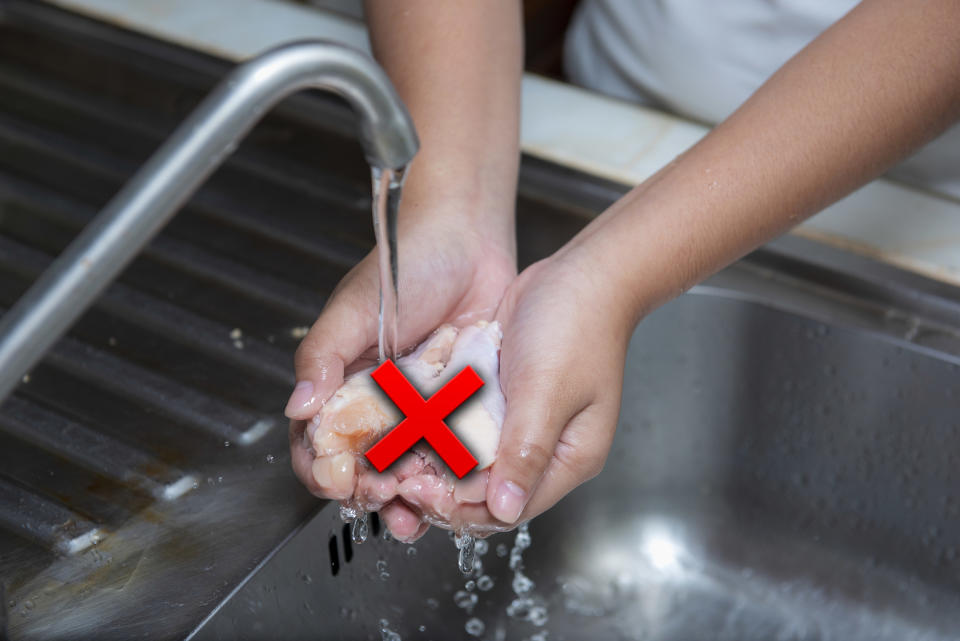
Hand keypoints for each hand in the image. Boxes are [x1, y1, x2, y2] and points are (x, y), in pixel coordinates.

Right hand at [286, 211, 514, 540]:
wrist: (468, 239)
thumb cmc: (405, 262)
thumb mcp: (354, 308)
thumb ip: (323, 356)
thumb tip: (298, 406)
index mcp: (340, 379)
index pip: (318, 440)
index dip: (323, 468)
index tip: (337, 482)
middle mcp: (377, 399)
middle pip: (362, 465)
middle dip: (366, 494)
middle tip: (383, 501)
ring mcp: (419, 405)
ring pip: (405, 467)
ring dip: (407, 495)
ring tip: (418, 510)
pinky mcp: (457, 404)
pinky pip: (448, 448)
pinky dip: (446, 473)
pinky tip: (452, 486)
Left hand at [394, 247, 636, 533]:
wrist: (581, 271)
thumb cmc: (578, 327)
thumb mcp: (547, 392)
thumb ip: (525, 452)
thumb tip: (505, 511)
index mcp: (568, 459)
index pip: (509, 509)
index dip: (463, 509)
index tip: (421, 493)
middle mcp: (544, 448)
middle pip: (487, 491)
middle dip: (444, 490)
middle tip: (402, 479)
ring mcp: (521, 423)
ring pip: (472, 462)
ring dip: (437, 464)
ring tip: (399, 459)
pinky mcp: (504, 397)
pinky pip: (468, 427)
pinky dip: (442, 431)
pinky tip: (411, 428)